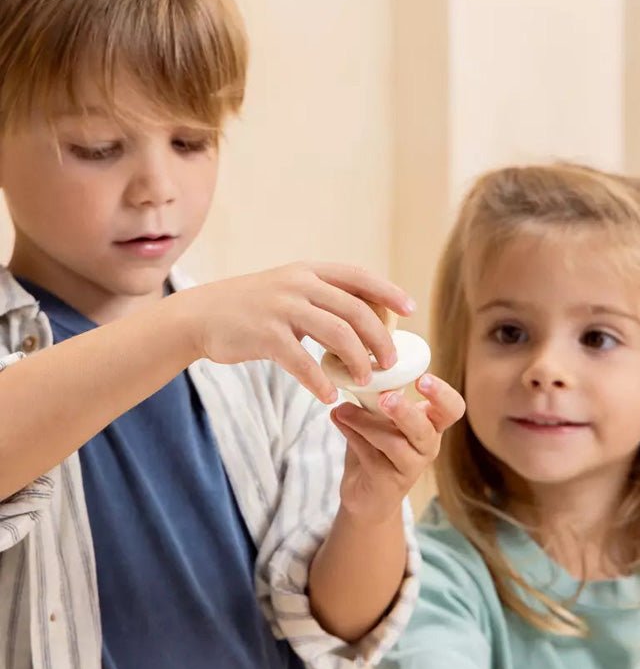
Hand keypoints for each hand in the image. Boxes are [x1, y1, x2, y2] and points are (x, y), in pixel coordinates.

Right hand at [174, 262, 414, 402]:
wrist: (200, 315)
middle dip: (381, 339)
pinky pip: (303, 362)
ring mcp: (282, 308)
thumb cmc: (250, 309)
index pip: (359, 277)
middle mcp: (299, 284)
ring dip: (358, 361)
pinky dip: (320, 382)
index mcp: (309, 272)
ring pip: (338, 334)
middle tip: (391, 363)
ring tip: (365, 381)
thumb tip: (362, 317)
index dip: (388, 292)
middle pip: (356, 310)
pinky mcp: (265, 335)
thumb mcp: (287, 290)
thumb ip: (320, 298)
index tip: (410, 310)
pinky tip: (329, 396)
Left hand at [330, 372, 464, 524]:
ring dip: (366, 423)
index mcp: (431, 425)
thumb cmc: (376, 449)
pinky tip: (338, 420)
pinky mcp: (389, 482)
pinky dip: (352, 436)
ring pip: (394, 444)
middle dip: (406, 412)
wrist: (365, 494)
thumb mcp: (378, 419)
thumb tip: (351, 374)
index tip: (422, 379)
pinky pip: (371, 455)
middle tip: (386, 398)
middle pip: (425, 429)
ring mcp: (410, 467)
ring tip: (343, 410)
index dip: (443, 394)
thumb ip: (372, 399)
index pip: (452, 409)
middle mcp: (426, 446)